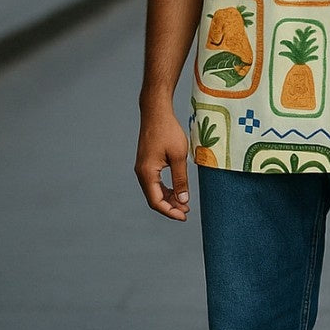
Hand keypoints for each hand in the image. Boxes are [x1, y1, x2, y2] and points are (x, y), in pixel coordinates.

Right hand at [135, 104, 190, 220]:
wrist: (156, 112)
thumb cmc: (168, 131)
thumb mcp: (179, 156)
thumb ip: (181, 179)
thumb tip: (183, 200)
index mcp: (147, 173)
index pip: (156, 201)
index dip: (170, 212)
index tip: (184, 216)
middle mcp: (141, 173)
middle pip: (154, 198)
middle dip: (170, 207)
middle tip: (187, 211)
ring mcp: (143, 168)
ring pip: (154, 191)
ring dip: (168, 199)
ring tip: (184, 203)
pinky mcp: (147, 163)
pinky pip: (155, 182)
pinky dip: (165, 189)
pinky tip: (177, 191)